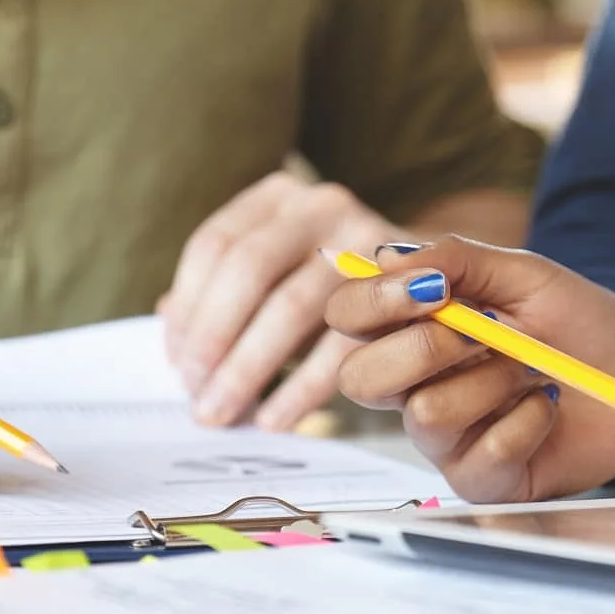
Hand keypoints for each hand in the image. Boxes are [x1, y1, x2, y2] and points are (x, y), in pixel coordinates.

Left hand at [161, 172, 408, 429]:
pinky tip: (277, 417)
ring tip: (227, 414)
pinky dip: (301, 387)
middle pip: (246, 269)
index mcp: (279, 196)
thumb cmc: (347, 289)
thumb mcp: (285, 276)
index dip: (189, 309)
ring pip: (289, 307)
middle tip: (196, 396)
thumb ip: (230, 293)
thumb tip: (171, 328)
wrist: (443, 282)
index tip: (177, 364)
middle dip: (214, 340)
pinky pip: (340, 343)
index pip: (214, 245)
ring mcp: (364, 237)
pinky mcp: (401, 284)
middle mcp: (320, 204)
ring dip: (249, 370)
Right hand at [325, 236, 614, 502]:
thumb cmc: (577, 324)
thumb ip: (458, 259)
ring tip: (531, 369)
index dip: (372, 302)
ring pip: (425, 415)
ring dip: (491, 381)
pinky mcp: (481, 480)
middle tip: (485, 331)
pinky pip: (483, 455)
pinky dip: (527, 420)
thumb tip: (388, 258)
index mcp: (412, 331)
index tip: (431, 287)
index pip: (347, 318)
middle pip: (359, 379)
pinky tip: (548, 406)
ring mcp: (445, 439)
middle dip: (423, 349)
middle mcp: (415, 387)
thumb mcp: (524, 274)